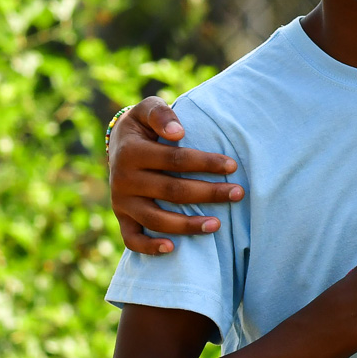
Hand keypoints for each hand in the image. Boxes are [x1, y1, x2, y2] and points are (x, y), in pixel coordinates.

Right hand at [108, 96, 241, 254]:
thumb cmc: (144, 125)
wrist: (118, 144)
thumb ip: (161, 114)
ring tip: (218, 224)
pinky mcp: (122, 218)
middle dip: (208, 193)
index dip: (205, 163)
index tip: (232, 166)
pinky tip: (173, 248)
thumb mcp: (147, 109)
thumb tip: (178, 132)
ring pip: (156, 219)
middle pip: (171, 191)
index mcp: (132, 152)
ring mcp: (121, 202)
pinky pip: (132, 239)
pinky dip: (150, 247)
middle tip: (238, 193)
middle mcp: (123, 179)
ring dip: (187, 225)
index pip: (174, 160)